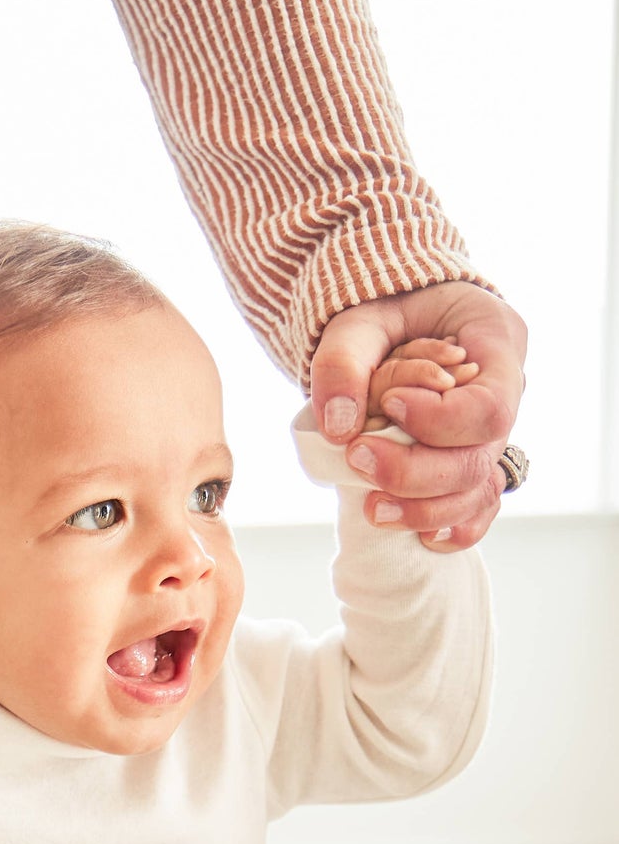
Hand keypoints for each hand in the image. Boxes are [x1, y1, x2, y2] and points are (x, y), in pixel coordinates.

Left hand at [310, 284, 526, 550]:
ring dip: (425, 510)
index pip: (491, 407)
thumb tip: (338, 430)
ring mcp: (492, 430)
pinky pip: (479, 505)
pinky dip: (454, 528)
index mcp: (496, 341)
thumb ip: (344, 362)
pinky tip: (420, 539)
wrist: (393, 312)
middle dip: (417, 473)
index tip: (390, 406)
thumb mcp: (357, 318)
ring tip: (370, 508)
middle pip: (480, 457)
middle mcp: (505, 390)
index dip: (440, 422)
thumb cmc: (382, 304)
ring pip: (479, 489)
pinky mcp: (472, 457)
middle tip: (357, 459)